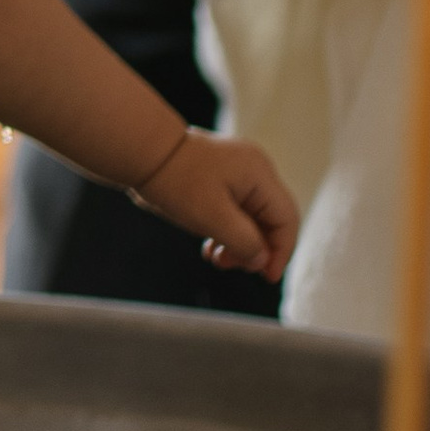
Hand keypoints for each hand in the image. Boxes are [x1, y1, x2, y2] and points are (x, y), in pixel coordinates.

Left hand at [132, 127, 299, 284]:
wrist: (143, 153)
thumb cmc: (176, 181)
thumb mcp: (212, 218)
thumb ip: (244, 241)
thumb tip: (262, 260)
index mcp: (259, 174)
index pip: (286, 218)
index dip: (281, 251)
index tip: (267, 277)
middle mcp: (254, 170)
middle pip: (271, 219)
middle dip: (255, 248)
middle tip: (230, 265)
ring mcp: (238, 172)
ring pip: (252, 217)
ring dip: (239, 243)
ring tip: (217, 259)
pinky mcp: (221, 178)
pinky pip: (235, 210)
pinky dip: (227, 231)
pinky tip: (210, 246)